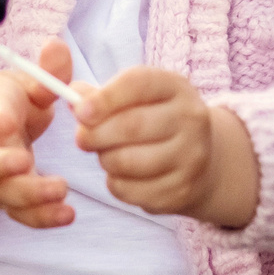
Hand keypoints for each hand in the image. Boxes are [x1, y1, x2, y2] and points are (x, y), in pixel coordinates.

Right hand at [0, 39, 74, 227]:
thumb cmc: (8, 105)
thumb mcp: (25, 83)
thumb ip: (46, 72)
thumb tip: (57, 46)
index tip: (8, 120)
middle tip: (24, 163)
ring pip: (0, 192)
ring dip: (28, 195)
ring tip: (60, 190)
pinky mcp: (6, 200)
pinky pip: (19, 214)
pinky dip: (41, 218)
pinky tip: (67, 214)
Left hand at [78, 67, 260, 227]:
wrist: (202, 159)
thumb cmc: (154, 121)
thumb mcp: (135, 99)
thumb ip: (100, 95)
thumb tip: (71, 96)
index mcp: (176, 87)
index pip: (139, 83)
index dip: (105, 98)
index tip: (80, 112)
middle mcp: (191, 118)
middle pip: (131, 126)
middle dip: (96, 134)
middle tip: (81, 139)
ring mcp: (191, 157)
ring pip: (128, 162)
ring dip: (105, 160)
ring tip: (106, 155)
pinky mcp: (182, 190)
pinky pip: (131, 190)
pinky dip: (116, 184)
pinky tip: (123, 175)